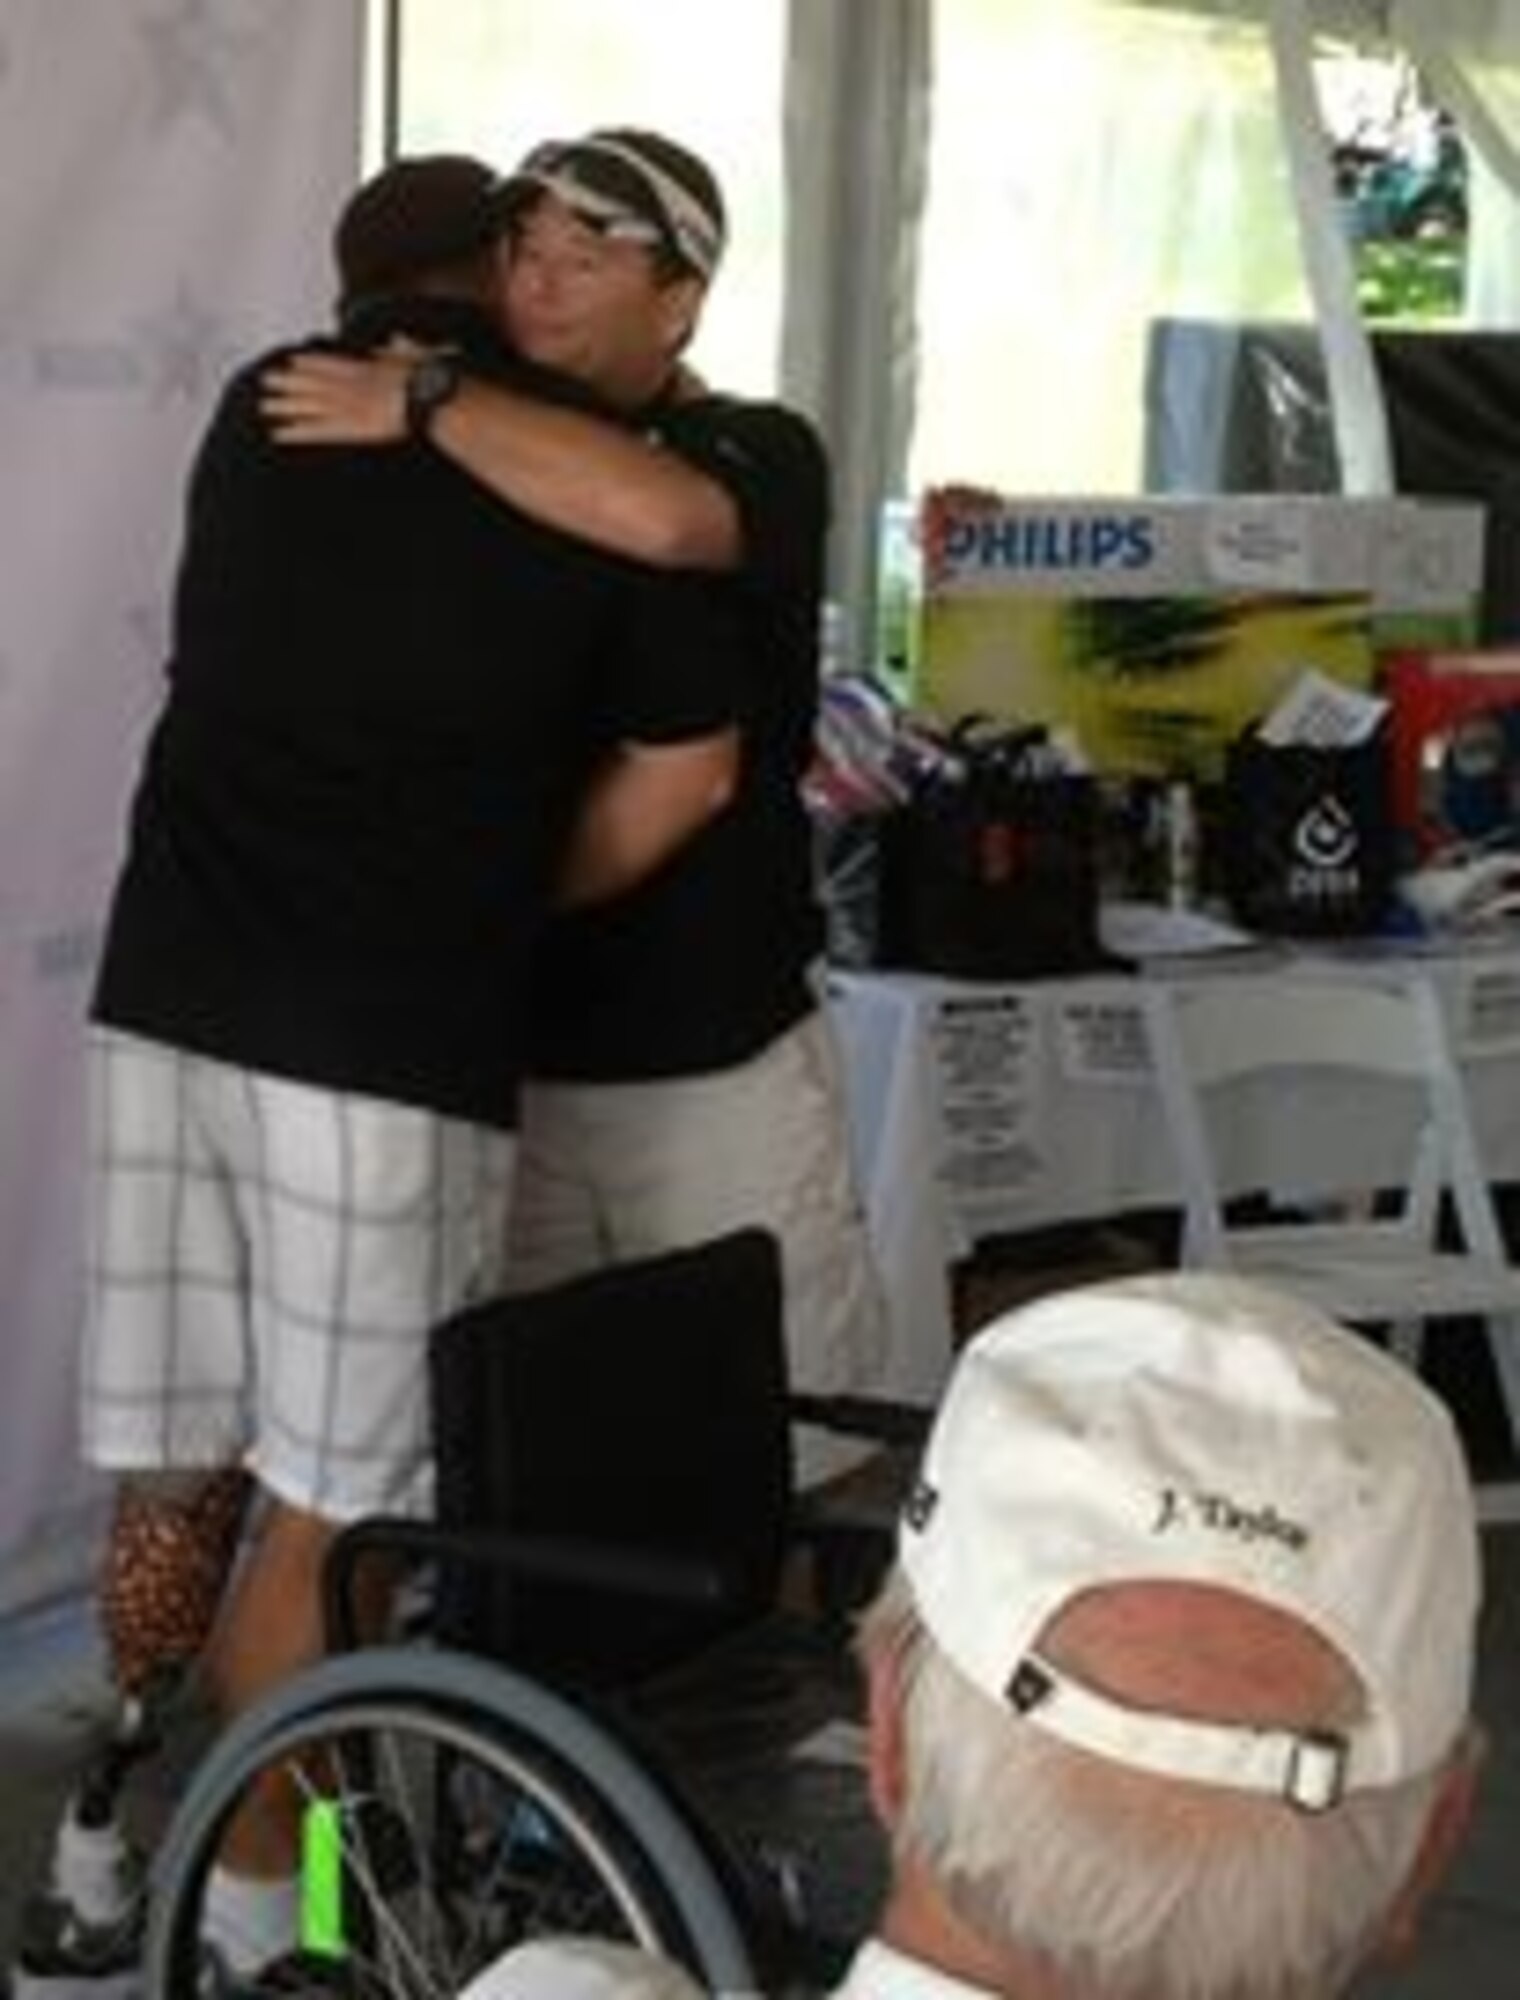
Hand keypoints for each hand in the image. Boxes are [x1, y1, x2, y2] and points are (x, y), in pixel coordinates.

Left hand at [259, 342, 420, 445]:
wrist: (432, 397)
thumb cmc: (430, 378)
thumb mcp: (414, 354)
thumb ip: (400, 347)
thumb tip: (396, 339)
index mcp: (364, 369)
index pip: (330, 364)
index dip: (309, 362)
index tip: (291, 361)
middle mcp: (350, 385)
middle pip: (314, 383)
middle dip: (288, 382)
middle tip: (265, 380)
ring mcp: (348, 407)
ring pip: (309, 406)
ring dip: (285, 406)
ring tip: (264, 406)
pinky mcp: (352, 429)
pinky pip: (319, 432)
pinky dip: (298, 433)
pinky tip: (280, 434)